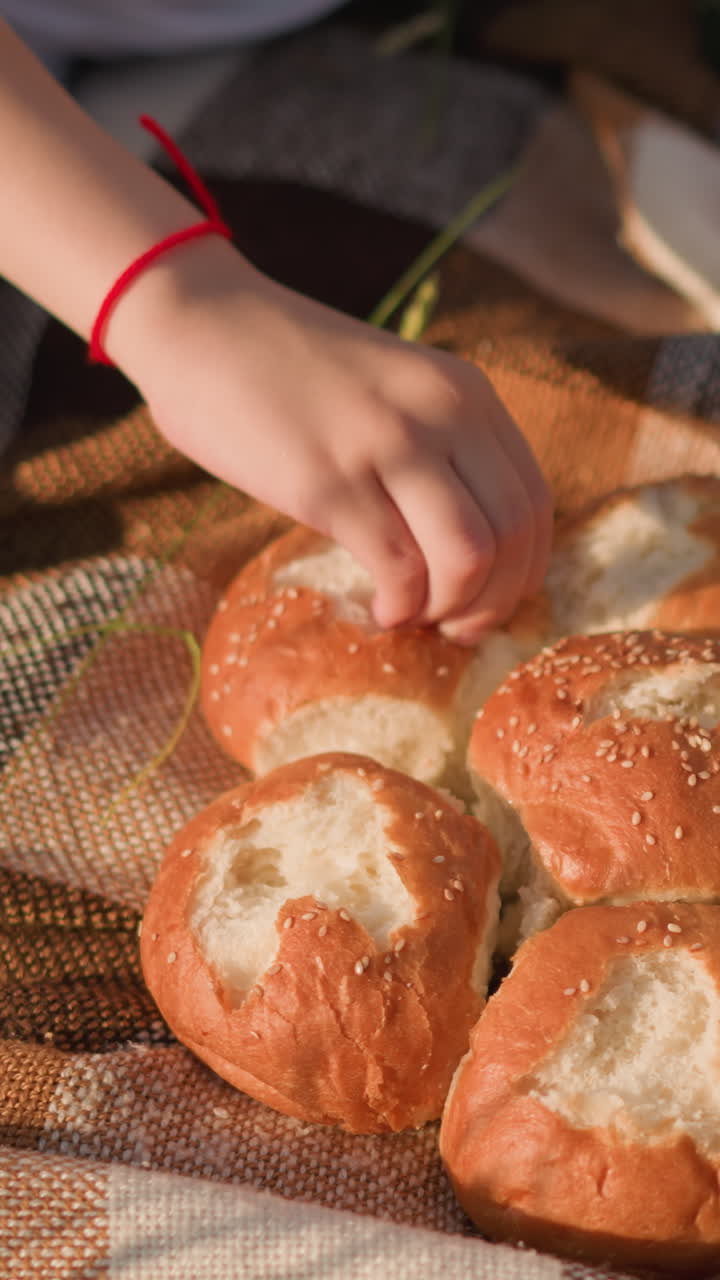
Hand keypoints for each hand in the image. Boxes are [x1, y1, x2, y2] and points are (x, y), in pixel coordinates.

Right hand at [117, 237, 552, 641]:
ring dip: (450, 609)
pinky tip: (379, 609)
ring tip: (414, 615)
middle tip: (456, 627)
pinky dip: (399, 605)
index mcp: (466, 394)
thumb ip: (438, 450)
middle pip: (512, 535)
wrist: (201, 324)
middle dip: (493, 602)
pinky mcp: (328, 481)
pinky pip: (398, 568)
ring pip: (468, 557)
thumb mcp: (394, 391)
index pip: (535, 502)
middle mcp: (441, 414)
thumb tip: (470, 551)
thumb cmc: (290, 372)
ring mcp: (385, 444)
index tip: (489, 601)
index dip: (523, 571)